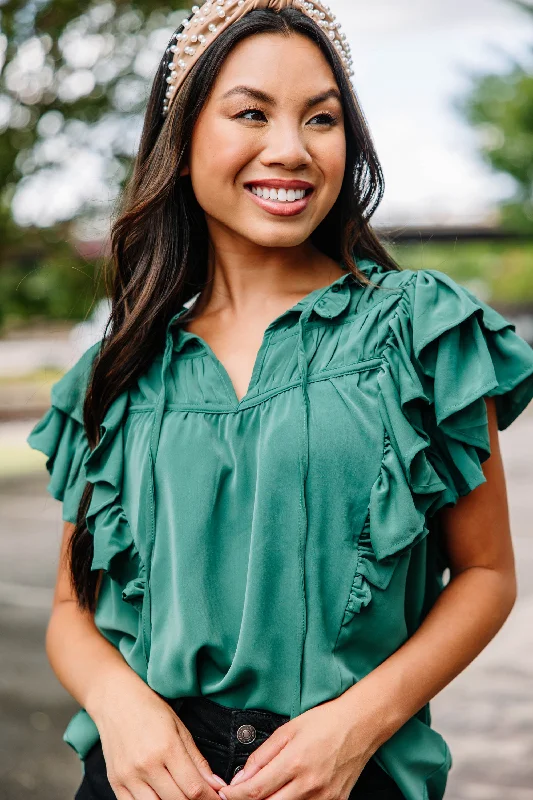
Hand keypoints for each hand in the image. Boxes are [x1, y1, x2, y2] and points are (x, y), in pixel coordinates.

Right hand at [88, 672, 228, 798]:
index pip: (194, 788)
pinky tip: (161, 797)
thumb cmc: (151, 710)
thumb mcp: (180, 728)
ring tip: (181, 795)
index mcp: (167, 748)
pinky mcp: (115, 782)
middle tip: (202, 797)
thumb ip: (198, 760)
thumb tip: (216, 785)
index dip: (210, 798)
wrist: (115, 700)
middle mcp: (146, 765)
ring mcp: (129, 776)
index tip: (218, 799)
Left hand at [217, 697, 374, 799]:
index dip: (235, 796)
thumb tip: (240, 779)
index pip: (255, 791)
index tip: (225, 794)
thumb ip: (261, 756)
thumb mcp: (287, 730)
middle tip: (242, 795)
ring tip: (265, 792)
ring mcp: (324, 799)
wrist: (360, 726)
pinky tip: (287, 794)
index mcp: (295, 762)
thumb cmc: (323, 723)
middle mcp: (309, 785)